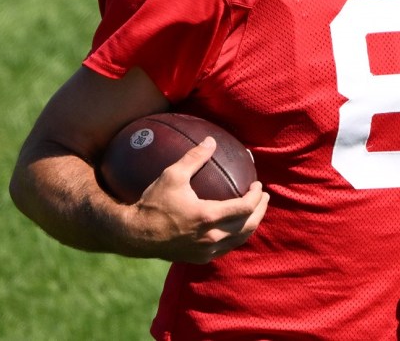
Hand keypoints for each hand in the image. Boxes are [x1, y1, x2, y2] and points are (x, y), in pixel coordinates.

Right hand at [126, 137, 269, 263]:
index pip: (245, 207)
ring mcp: (206, 251)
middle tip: (264, 197)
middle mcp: (211, 237)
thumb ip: (194, 158)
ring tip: (255, 210)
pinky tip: (235, 226)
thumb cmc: (153, 203)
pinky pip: (227, 248)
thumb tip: (211, 141)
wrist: (135, 235)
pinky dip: (237, 236)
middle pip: (248, 225)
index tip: (258, 184)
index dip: (256, 196)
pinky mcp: (200, 259)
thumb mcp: (172, 175)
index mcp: (208, 217)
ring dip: (251, 224)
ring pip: (240, 239)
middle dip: (261, 210)